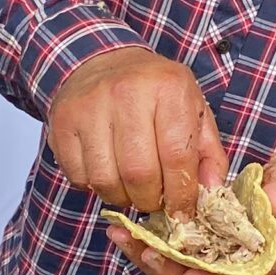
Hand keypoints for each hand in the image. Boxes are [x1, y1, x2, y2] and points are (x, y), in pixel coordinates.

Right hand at [47, 47, 228, 214]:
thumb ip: (207, 152)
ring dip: (121, 197)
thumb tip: (213, 189)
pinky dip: (94, 187)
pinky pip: (79, 176)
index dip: (181, 194)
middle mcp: (127, 92)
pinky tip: (106, 172)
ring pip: (105, 180)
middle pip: (139, 174)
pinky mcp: (62, 122)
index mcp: (168, 88)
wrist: (101, 62)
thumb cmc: (153, 92)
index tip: (181, 212)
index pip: (176, 157)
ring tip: (129, 189)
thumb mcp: (192, 110)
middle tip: (153, 201)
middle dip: (149, 200)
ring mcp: (89, 106)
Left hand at [107, 152, 275, 274]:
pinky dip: (147, 241)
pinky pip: (172, 250)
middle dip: (168, 269)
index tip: (188, 272)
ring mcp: (217, 255)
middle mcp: (237, 265)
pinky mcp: (203, 242)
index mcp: (264, 259)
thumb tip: (271, 202)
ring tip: (123, 236)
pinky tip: (126, 229)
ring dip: (149, 256)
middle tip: (143, 250)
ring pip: (179, 268)